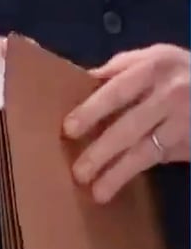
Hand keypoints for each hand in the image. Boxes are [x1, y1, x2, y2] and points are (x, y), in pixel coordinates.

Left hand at [66, 44, 189, 202]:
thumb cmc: (180, 71)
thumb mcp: (156, 57)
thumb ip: (121, 67)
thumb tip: (84, 81)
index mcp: (154, 68)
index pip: (117, 92)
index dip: (92, 111)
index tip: (69, 130)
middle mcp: (171, 95)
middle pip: (129, 127)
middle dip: (101, 152)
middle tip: (78, 172)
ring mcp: (185, 122)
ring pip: (147, 151)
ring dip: (119, 173)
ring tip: (97, 191)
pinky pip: (162, 159)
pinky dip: (138, 171)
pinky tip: (119, 183)